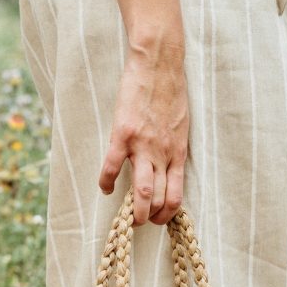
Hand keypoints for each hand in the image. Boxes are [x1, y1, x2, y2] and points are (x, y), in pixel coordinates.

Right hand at [98, 38, 188, 226]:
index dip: (167, 215)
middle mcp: (163, 154)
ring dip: (135, 212)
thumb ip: (173, 150)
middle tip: (141, 222)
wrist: (159, 64)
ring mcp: (143, 145)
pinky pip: (111, 166)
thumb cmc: (171, 93)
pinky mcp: (123, 133)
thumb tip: (168, 169)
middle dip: (150, 219)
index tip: (158, 218)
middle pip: (160, 200)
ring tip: (127, 217)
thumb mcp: (181, 128)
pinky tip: (104, 188)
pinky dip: (105, 182)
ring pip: (143, 191)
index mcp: (178, 154)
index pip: (176, 197)